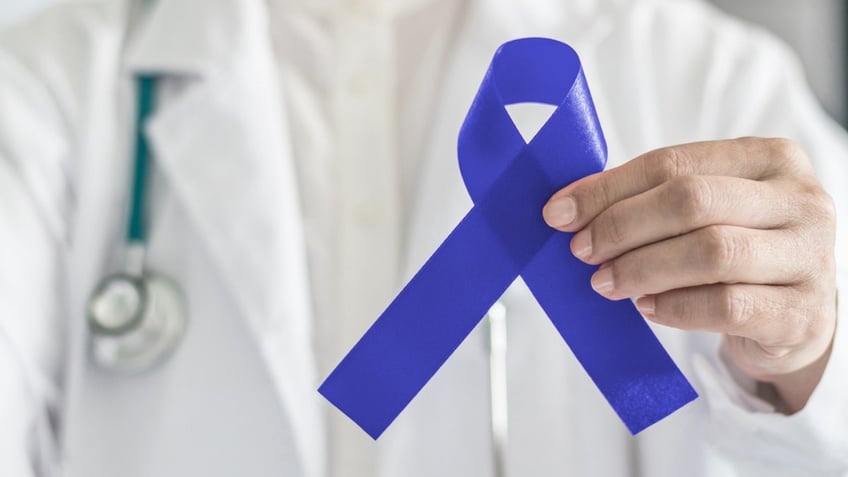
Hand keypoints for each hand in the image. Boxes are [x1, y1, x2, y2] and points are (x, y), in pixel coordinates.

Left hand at [542, 138, 836, 412]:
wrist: (798, 315)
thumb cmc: (739, 250)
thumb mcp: (707, 212)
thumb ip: (650, 198)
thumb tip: (569, 205)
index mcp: (769, 158)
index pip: (673, 163)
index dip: (608, 189)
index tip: (560, 212)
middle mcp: (799, 200)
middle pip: (692, 201)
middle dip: (622, 226)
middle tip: (582, 250)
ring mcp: (809, 256)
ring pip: (712, 252)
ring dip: (643, 268)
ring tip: (606, 282)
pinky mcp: (802, 312)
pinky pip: (728, 305)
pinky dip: (676, 307)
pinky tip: (648, 308)